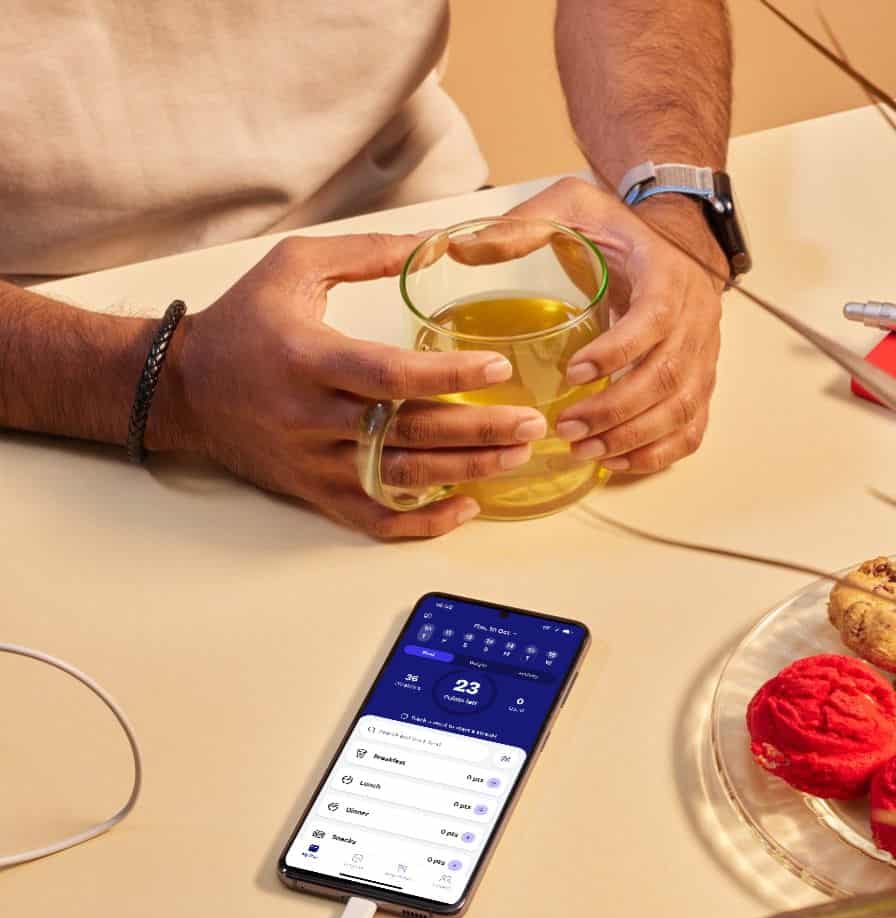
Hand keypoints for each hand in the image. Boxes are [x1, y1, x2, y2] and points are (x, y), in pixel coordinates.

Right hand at [162, 233, 548, 537]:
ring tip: (516, 456)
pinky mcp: (315, 492)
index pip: (389, 375)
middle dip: (478, 430)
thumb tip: (434, 241)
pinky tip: (466, 506)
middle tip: (532, 423)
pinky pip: (376, 519)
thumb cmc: (244, 321)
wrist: (185, 389)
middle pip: (409, 433)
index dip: (447, 375)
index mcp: (309, 357)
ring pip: (401, 479)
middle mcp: (313, 417)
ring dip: (465, 472)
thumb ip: (366, 252)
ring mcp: (315, 462)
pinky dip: (423, 521)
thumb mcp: (295, 267)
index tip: (498, 370)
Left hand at [501, 178, 724, 474]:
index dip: (617, 352)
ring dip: (632, 438)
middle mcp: (695, 319)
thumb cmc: (622, 231)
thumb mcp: (573, 207)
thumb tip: (462, 250)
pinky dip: (656, 454)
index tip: (573, 372)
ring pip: (680, 410)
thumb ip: (524, 226)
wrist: (680, 238)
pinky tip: (615, 462)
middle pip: (666, 377)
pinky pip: (690, 429)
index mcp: (667, 275)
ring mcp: (704, 356)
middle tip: (566, 428)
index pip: (654, 319)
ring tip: (582, 450)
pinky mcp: (701, 383)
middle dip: (615, 411)